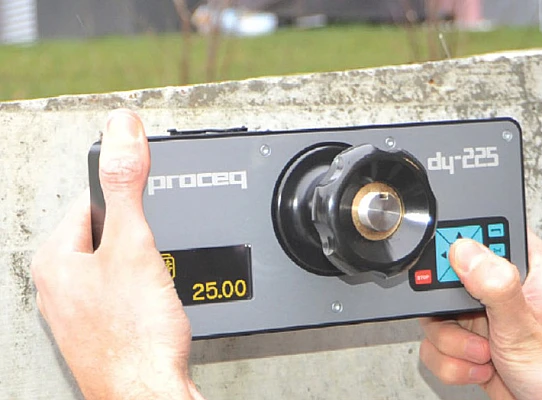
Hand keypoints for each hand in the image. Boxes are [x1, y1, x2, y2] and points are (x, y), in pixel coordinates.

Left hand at [31, 109, 203, 399]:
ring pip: (116, 267)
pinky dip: (141, 295)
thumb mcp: (133, 243)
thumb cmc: (135, 335)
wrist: (149, 393)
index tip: (148, 216)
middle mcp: (57, 287)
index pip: (92, 201)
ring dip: (142, 268)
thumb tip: (120, 130)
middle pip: (106, 235)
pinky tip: (152, 309)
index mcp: (54, 260)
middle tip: (155, 262)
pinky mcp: (98, 331)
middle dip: (137, 241)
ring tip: (155, 289)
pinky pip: (121, 295)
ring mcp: (76, 312)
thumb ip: (126, 183)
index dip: (129, 204)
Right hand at [419, 232, 541, 398]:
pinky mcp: (467, 343)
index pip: (482, 232)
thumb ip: (495, 284)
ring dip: (451, 342)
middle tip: (467, 320)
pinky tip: (480, 368)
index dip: (457, 243)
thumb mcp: (526, 324)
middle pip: (444, 275)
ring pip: (434, 314)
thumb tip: (462, 248)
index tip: (452, 270)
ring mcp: (481, 317)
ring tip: (483, 352)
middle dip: (446, 309)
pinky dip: (451, 363)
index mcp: (524, 267)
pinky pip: (435, 345)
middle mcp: (499, 288)